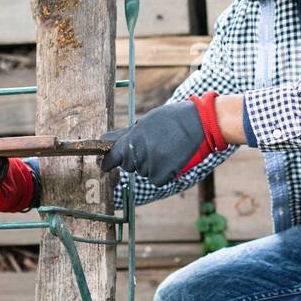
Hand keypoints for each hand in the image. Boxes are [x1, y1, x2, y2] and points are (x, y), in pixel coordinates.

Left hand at [100, 93, 226, 186]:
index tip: (105, 166)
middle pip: (129, 165)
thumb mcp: (145, 122)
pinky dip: (163, 174)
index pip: (112, 156)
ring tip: (166, 149)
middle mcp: (139, 153)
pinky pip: (156, 179)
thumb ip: (125, 134)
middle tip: (154, 146)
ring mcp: (151, 164)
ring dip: (152, 165)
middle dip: (137, 159)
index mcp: (132, 138)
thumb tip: (104, 139)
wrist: (197, 122)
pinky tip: (172, 160)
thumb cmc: (170, 120)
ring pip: (144, 172)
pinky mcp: (163, 174)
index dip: (108, 163)